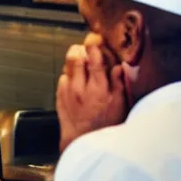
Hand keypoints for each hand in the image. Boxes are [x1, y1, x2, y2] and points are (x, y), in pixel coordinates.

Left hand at [57, 33, 126, 151]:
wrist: (83, 142)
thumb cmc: (104, 126)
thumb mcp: (120, 106)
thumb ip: (119, 84)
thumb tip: (119, 67)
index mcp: (98, 88)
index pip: (94, 57)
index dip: (94, 44)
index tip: (95, 39)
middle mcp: (80, 87)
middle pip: (75, 56)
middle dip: (81, 48)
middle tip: (87, 48)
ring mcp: (67, 91)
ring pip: (67, 65)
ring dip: (74, 60)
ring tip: (83, 63)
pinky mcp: (60, 97)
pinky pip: (63, 77)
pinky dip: (69, 75)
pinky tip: (77, 80)